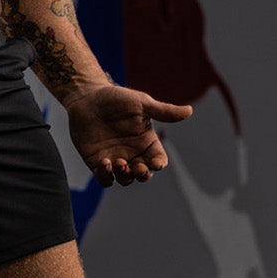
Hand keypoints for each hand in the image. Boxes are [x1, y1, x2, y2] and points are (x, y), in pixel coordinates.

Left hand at [64, 84, 191, 186]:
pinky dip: (106, 176)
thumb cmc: (116, 98)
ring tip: (119, 163)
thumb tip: (189, 111)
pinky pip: (105, 178)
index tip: (154, 162)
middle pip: (144, 174)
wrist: (87, 98)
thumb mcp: (141, 103)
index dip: (159, 164)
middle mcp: (133, 153)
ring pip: (126, 179)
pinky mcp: (97, 162)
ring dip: (125, 176)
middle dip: (143, 175)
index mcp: (146, 141)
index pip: (159, 159)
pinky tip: (104, 163)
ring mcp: (115, 159)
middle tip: (137, 167)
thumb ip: (163, 111)